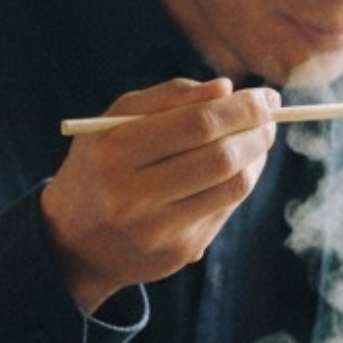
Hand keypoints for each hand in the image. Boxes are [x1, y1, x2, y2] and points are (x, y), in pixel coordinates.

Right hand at [41, 78, 278, 312]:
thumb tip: (225, 89)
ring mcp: (157, 231)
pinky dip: (240, 183)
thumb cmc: (101, 165)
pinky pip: (225, 210)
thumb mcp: (115, 121)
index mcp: (114, 153)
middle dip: (257, 131)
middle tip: (270, 116)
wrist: (72, 240)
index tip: (265, 97)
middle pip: (220, 158)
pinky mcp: (177, 253)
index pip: (196, 124)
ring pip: (232, 187)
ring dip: (257, 158)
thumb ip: (167, 98)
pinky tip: (238, 168)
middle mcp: (132, 196)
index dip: (241, 109)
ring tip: (258, 139)